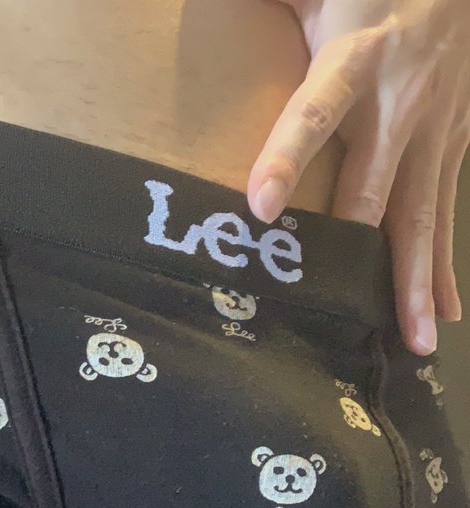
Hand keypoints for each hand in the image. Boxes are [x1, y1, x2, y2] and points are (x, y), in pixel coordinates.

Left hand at [248, 0, 469, 354]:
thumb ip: (268, 4)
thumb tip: (196, 11)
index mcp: (352, 61)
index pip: (312, 114)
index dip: (286, 158)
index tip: (259, 206)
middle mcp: (398, 104)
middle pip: (374, 189)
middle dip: (355, 250)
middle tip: (340, 309)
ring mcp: (433, 132)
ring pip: (420, 216)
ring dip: (415, 281)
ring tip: (413, 340)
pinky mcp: (454, 149)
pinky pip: (444, 214)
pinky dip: (443, 267)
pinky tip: (443, 311)